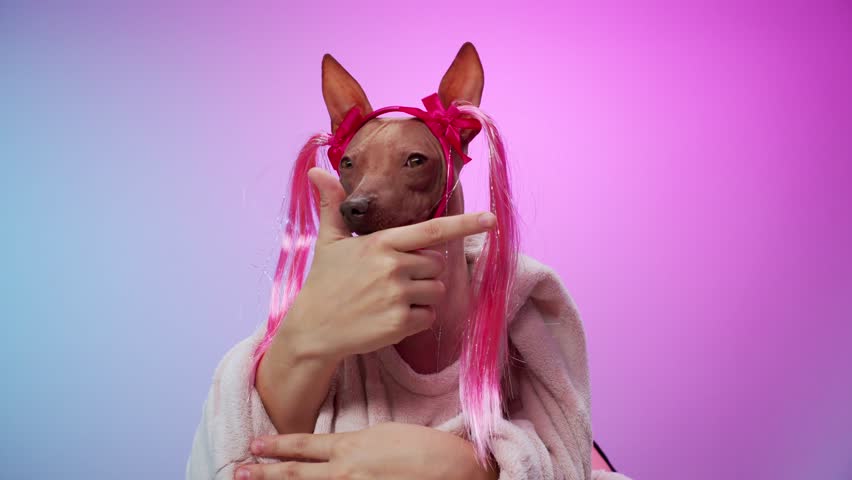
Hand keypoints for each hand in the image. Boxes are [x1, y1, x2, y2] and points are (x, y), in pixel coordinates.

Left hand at [235, 422, 498, 479]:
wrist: (458, 470)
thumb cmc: (427, 448)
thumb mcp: (386, 434)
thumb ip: (355, 445)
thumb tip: (337, 453)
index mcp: (352, 447)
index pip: (304, 446)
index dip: (277, 446)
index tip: (255, 445)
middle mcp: (346, 471)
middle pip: (296, 474)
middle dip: (265, 473)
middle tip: (239, 472)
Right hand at [276, 168, 495, 361]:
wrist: (313, 330)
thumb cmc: (323, 282)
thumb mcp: (328, 241)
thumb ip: (332, 205)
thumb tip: (316, 171)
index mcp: (382, 243)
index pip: (432, 230)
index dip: (465, 223)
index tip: (491, 218)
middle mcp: (394, 267)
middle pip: (437, 265)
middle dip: (422, 272)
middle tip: (390, 280)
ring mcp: (398, 296)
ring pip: (436, 291)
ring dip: (421, 296)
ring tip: (389, 299)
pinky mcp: (400, 323)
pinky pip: (428, 317)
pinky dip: (415, 320)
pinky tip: (389, 318)